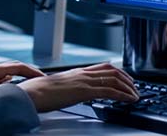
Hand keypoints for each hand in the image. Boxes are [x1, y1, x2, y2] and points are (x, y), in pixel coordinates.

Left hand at [0, 62, 44, 99]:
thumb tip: (8, 96)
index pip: (19, 67)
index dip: (33, 72)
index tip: (44, 77)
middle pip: (16, 69)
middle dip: (29, 74)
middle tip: (41, 81)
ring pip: (9, 74)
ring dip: (20, 78)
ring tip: (30, 85)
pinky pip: (1, 80)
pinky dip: (9, 83)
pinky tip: (9, 87)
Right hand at [18, 63, 138, 111]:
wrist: (31, 93)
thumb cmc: (39, 92)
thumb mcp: (57, 87)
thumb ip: (67, 87)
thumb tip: (71, 92)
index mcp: (76, 72)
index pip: (103, 67)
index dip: (118, 72)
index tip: (125, 79)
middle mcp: (82, 73)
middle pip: (112, 70)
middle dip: (127, 79)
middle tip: (134, 87)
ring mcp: (84, 81)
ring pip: (114, 79)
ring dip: (128, 87)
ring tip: (135, 95)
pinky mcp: (84, 91)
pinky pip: (110, 91)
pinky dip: (123, 95)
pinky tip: (129, 100)